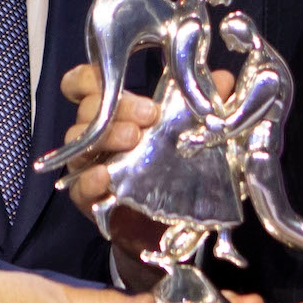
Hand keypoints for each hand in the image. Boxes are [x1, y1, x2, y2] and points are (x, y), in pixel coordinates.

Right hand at [59, 64, 234, 285]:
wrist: (166, 226)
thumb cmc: (173, 170)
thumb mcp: (191, 134)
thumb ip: (206, 104)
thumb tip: (224, 79)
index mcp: (116, 112)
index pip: (86, 83)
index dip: (90, 75)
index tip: (117, 75)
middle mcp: (97, 134)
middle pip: (88, 107)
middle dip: (119, 105)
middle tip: (150, 114)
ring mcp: (88, 165)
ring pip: (79, 142)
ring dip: (107, 135)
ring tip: (135, 138)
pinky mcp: (87, 198)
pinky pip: (78, 185)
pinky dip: (90, 179)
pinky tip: (105, 176)